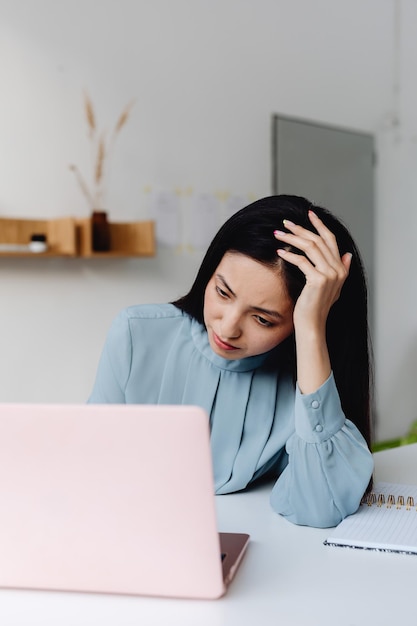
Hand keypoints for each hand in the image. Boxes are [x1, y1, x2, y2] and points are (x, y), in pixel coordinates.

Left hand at [274, 210, 351, 332]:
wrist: (312, 325)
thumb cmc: (316, 307)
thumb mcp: (332, 287)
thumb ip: (341, 269)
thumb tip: (347, 254)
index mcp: (341, 268)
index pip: (331, 240)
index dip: (320, 225)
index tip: (309, 213)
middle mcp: (338, 270)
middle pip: (318, 240)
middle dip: (301, 229)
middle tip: (286, 222)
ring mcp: (329, 275)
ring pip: (310, 247)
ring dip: (292, 238)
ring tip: (279, 234)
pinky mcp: (318, 280)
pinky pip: (302, 261)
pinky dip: (289, 255)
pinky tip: (280, 252)